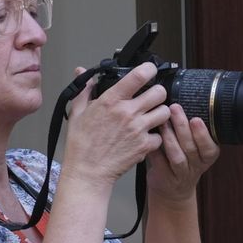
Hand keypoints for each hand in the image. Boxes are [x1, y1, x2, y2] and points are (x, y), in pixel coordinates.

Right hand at [62, 62, 170, 189]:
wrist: (88, 172)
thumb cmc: (81, 145)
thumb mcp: (77, 113)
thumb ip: (83, 90)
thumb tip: (81, 73)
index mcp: (111, 101)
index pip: (138, 76)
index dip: (148, 70)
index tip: (149, 71)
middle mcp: (128, 112)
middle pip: (160, 92)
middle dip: (158, 93)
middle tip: (152, 98)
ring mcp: (138, 129)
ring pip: (165, 112)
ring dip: (160, 113)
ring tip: (151, 117)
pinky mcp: (145, 146)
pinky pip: (160, 136)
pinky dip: (155, 137)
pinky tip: (145, 138)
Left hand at [145, 103, 219, 202]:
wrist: (172, 190)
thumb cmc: (181, 160)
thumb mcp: (194, 148)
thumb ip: (191, 129)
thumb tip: (182, 100)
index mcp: (207, 156)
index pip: (210, 147)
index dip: (203, 134)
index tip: (196, 119)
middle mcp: (196, 166)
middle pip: (191, 148)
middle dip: (183, 127)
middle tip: (175, 109)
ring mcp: (180, 173)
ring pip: (177, 156)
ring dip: (169, 138)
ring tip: (162, 121)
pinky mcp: (164, 177)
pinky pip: (159, 162)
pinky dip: (155, 149)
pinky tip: (150, 136)